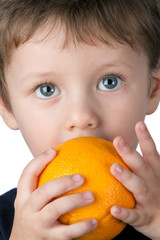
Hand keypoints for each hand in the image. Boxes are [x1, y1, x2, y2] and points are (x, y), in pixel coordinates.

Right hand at [10, 148, 96, 239]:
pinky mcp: (49, 239)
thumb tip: (70, 162)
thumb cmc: (34, 215)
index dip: (39, 161)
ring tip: (91, 195)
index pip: (27, 174)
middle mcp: (28, 209)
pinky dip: (82, 227)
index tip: (54, 150)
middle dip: (62, 182)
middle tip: (81, 177)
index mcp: (24, 196)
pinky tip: (95, 221)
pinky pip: (67, 233)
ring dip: (74, 201)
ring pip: (55, 210)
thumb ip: (46, 186)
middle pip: (44, 191)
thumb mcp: (33, 201)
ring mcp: (38, 225)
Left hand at [110, 121, 159, 239]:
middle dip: (131, 153)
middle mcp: (153, 183)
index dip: (146, 138)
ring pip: (139, 187)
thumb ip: (136, 164)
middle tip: (118, 140)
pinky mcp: (144, 217)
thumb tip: (114, 148)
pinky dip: (125, 213)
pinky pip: (134, 216)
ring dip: (127, 177)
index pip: (151, 152)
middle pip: (142, 166)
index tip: (139, 124)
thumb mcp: (150, 176)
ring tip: (114, 168)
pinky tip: (113, 210)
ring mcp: (150, 200)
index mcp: (154, 172)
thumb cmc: (153, 193)